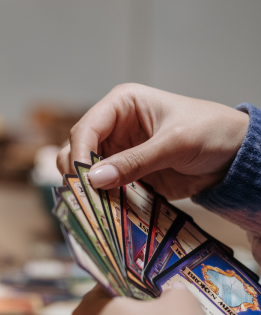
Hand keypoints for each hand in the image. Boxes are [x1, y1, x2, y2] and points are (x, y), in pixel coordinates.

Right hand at [57, 84, 249, 198]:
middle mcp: (113, 127)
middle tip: (86, 196)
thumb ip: (135, 161)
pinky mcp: (125, 174)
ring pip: (85, 172)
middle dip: (79, 173)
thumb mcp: (175, 143)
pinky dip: (101, 199)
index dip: (80, 153)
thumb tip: (95, 180)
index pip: (86, 128)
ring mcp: (117, 152)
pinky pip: (103, 188)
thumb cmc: (212, 132)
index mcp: (121, 105)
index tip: (83, 179)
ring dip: (87, 189)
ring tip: (96, 204)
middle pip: (77, 150)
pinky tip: (107, 210)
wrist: (236, 156)